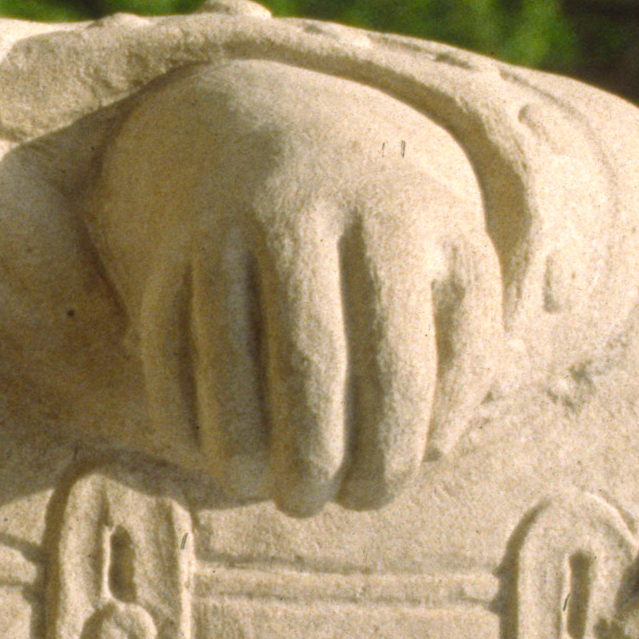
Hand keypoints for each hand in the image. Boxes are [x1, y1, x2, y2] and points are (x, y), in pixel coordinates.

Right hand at [87, 62, 505, 513]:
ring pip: (226, 356)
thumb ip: (470, 355)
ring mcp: (232, 224)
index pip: (399, 364)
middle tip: (310, 503)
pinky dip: (184, 410)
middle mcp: (311, 211)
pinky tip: (207, 452)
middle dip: (312, 458)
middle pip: (309, 363)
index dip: (388, 451)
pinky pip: (168, 344)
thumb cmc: (390, 239)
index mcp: (399, 220)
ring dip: (239, 445)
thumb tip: (431, 449)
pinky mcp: (173, 246)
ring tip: (257, 486)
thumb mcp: (454, 270)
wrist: (282, 135)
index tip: (374, 496)